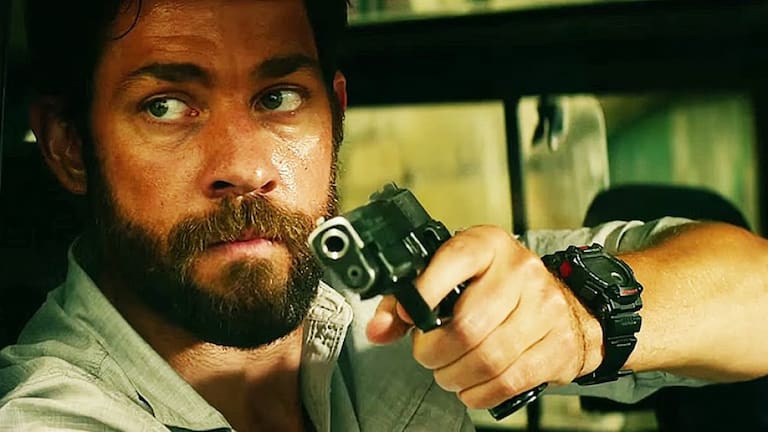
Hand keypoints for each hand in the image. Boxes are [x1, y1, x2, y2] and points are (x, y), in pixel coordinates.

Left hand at [366, 225, 603, 408]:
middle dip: (433, 351)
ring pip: (487, 358)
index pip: (454, 260)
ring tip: (447, 372)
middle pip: (466, 326)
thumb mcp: (458, 276)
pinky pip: (509, 380)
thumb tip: (377, 329)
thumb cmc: (501, 288)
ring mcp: (544, 308)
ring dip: (454, 376)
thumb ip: (411, 299)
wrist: (570, 304)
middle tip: (426, 354)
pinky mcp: (557, 345)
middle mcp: (520, 271)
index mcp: (488, 245)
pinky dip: (480, 392)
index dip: (424, 293)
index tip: (408, 317)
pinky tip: (470, 385)